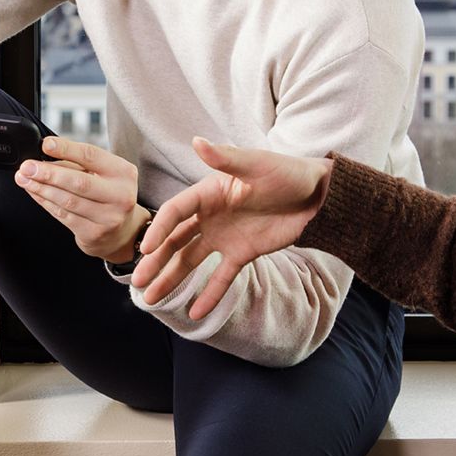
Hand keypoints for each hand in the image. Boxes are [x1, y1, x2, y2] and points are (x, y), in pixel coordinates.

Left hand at [14, 136, 146, 262]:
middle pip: (78, 182)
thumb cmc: (109, 195)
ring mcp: (108, 217)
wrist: (123, 232)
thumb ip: (77, 165)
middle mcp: (120, 195)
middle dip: (48, 173)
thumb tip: (44, 159)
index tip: (45, 144)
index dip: (66, 149)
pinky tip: (34, 193)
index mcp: (123, 172)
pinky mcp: (94, 233)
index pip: (91, 156)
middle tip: (27, 167)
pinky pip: (63, 215)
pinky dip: (45, 202)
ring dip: (41, 188)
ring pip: (67, 200)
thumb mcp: (103, 174)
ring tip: (24, 179)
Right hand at [134, 137, 332, 319]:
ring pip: (190, 261)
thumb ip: (226, 158)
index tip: (146, 250)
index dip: (159, 229)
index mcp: (208, 192)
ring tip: (151, 300)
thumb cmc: (287, 173)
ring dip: (171, 279)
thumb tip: (197, 141)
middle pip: (175, 240)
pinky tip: (194, 314)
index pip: (175, 212)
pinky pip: (221, 277)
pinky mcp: (242, 254)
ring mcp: (224, 237)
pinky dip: (209, 295)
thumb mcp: (256, 164)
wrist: (318, 196)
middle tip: (137, 281)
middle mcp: (210, 216)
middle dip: (155, 261)